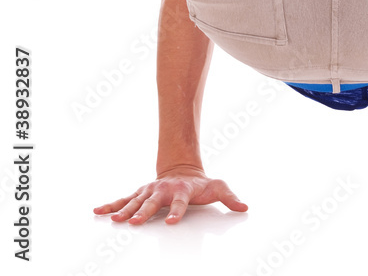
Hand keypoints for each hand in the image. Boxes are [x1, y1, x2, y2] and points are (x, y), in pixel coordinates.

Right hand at [93, 165, 247, 224]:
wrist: (183, 169)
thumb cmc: (200, 184)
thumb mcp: (218, 187)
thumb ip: (230, 197)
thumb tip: (244, 207)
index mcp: (181, 190)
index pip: (179, 202)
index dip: (176, 211)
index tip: (171, 222)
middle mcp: (163, 190)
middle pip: (152, 203)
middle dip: (143, 212)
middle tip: (135, 223)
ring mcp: (150, 191)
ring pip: (135, 201)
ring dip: (125, 211)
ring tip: (115, 221)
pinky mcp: (140, 194)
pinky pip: (124, 199)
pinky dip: (111, 205)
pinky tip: (99, 212)